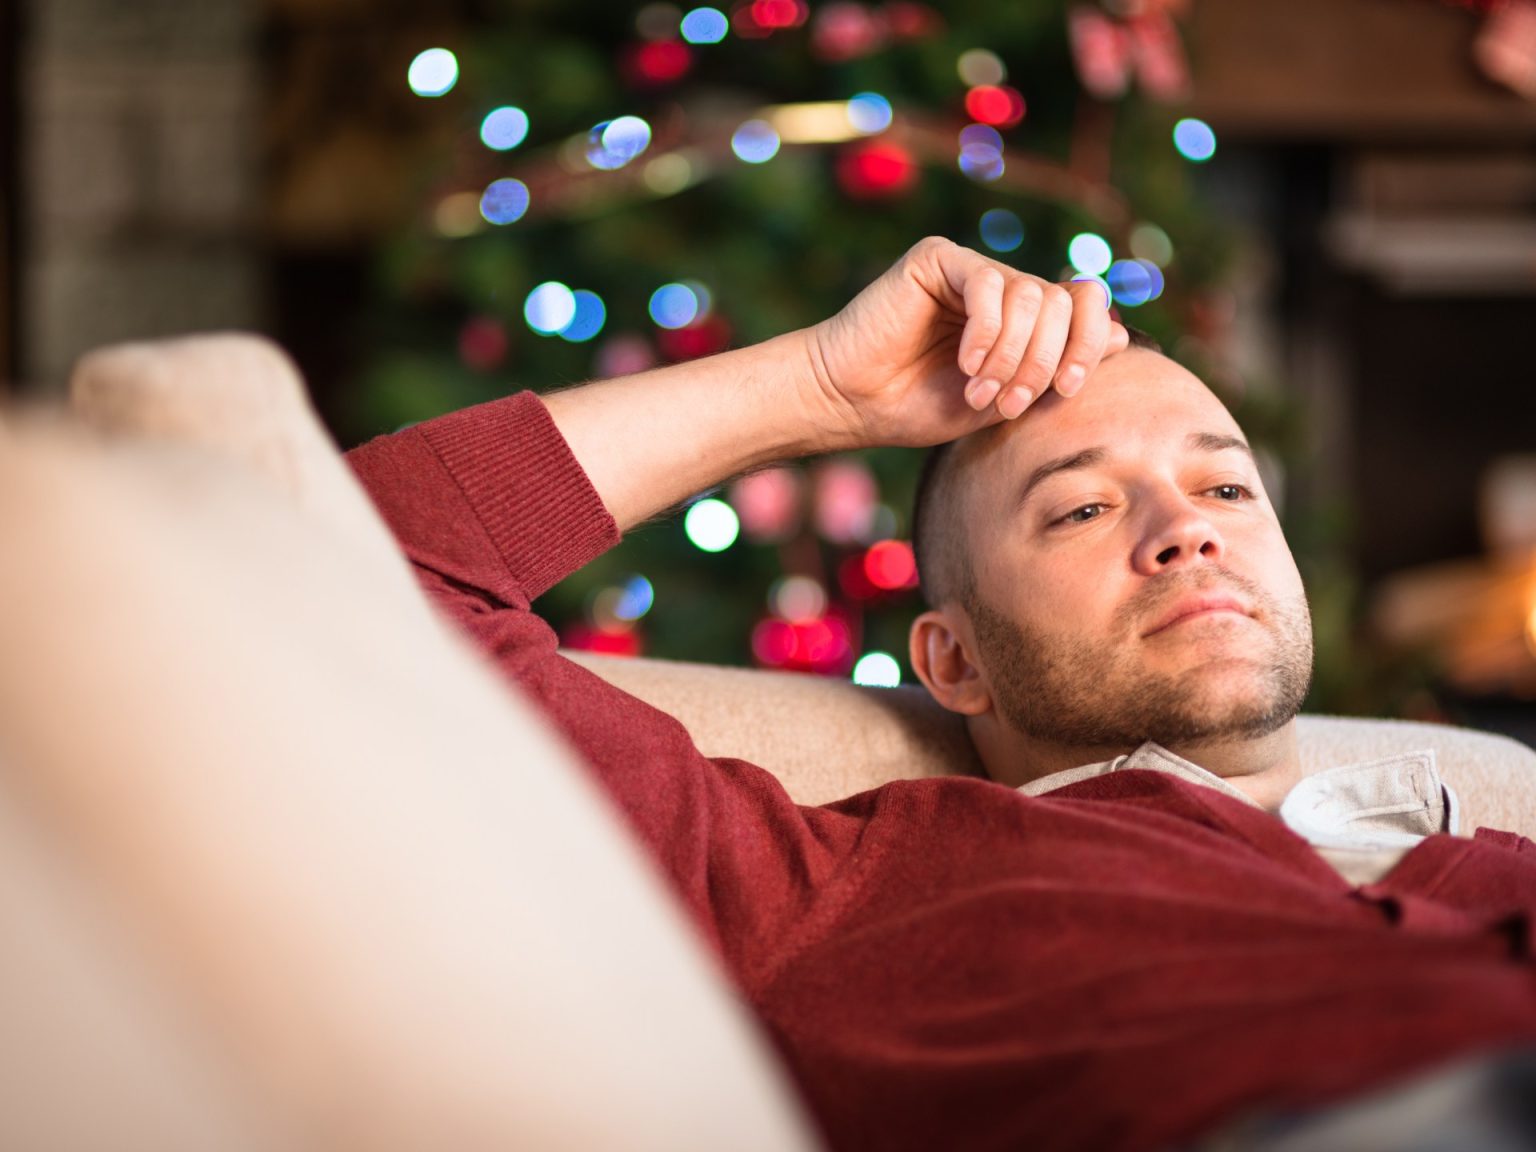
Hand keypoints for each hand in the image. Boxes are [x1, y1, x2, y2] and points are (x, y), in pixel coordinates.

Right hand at [801, 237, 1128, 450]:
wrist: (853, 403)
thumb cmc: (920, 408)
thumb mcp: (1005, 400)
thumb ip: (1056, 371)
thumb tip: (1118, 335)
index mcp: (1025, 319)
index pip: (1085, 307)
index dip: (1087, 346)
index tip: (1066, 391)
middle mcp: (1005, 288)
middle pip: (1065, 303)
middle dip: (1044, 362)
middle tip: (1008, 403)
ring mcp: (974, 271)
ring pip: (1032, 295)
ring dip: (1013, 356)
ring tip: (978, 390)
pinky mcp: (940, 259)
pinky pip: (990, 284)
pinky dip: (987, 332)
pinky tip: (966, 365)